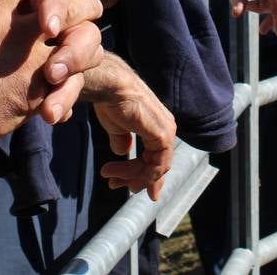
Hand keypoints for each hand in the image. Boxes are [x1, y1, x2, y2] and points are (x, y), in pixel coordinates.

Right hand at [89, 58, 176, 199]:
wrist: (111, 88)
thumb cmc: (112, 102)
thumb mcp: (117, 127)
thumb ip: (123, 140)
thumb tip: (122, 150)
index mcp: (159, 126)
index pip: (158, 158)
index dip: (146, 176)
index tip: (131, 188)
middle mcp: (166, 128)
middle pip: (157, 166)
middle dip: (135, 179)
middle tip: (114, 184)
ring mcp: (166, 132)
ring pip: (155, 168)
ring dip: (130, 176)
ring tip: (109, 175)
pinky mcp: (162, 136)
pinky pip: (155, 165)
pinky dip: (137, 174)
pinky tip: (117, 172)